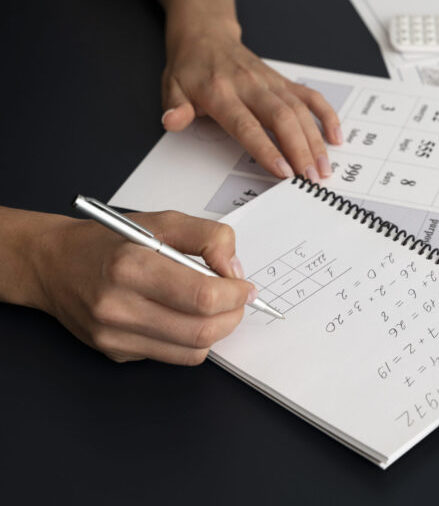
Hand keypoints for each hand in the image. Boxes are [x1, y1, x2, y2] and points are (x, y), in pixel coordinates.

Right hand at [33, 211, 255, 364]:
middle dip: (233, 316)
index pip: (203, 296)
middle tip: (237, 300)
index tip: (244, 287)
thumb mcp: (163, 221)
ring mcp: (115, 336)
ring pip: (193, 351)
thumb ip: (209, 238)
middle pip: (202, 330)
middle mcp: (119, 307)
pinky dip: (191, 340)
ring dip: (216, 331)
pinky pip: (173, 357)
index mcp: (131, 267)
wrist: (54, 265)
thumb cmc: (109, 242)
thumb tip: (234, 271)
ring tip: (215, 309)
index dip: (235, 294)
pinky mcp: (117, 353)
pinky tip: (184, 318)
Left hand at [160, 20, 341, 181]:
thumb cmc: (191, 67)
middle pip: (282, 119)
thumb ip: (175, 107)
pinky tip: (336, 137)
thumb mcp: (171, 86)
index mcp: (222, 92)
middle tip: (311, 178)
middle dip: (301, 151)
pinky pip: (311, 97)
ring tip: (324, 169)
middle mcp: (251, 86)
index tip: (284, 172)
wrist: (206, 36)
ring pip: (300, 111)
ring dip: (316, 141)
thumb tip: (172, 121)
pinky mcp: (283, 82)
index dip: (268, 150)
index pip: (248, 125)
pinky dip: (327, 116)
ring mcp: (271, 83)